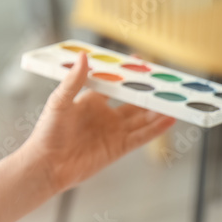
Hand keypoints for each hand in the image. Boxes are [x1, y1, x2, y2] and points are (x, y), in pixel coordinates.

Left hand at [23, 52, 174, 193]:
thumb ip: (74, 80)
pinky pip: (142, 136)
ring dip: (158, 110)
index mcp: (90, 100)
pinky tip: (170, 119)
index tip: (142, 61)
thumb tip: (83, 55)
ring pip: (142, 118)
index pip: (114, 83)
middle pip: (133, 101)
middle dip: (149, 92)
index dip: (128, 74)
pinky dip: (156, 129)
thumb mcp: (59, 101)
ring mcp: (113, 132)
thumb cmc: (47, 133)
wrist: (46, 166)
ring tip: (175, 99)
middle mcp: (105, 115)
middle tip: (166, 81)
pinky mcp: (118, 148)